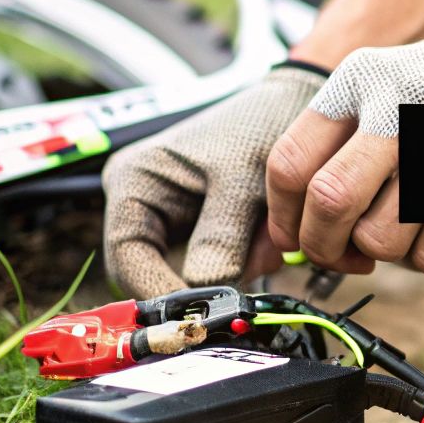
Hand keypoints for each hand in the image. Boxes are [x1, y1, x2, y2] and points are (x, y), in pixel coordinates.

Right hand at [102, 65, 330, 294]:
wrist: (296, 105)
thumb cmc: (261, 125)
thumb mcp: (242, 179)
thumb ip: (221, 236)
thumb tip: (207, 293)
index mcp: (134, 182)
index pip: (127, 259)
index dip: (159, 293)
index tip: (199, 317)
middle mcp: (143, 203)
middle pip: (156, 273)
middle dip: (205, 279)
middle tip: (251, 267)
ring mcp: (173, 219)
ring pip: (193, 274)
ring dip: (234, 265)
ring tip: (269, 232)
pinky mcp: (204, 230)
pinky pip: (220, 264)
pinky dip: (247, 257)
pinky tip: (269, 232)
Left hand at [265, 5, 423, 274]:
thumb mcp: (380, 90)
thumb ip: (333, 146)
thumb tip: (285, 235)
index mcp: (360, 81)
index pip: (290, 162)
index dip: (284, 216)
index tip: (294, 238)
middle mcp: (396, 108)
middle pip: (330, 202)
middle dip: (326, 245)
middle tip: (341, 253)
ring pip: (380, 239)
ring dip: (386, 251)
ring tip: (406, 223)